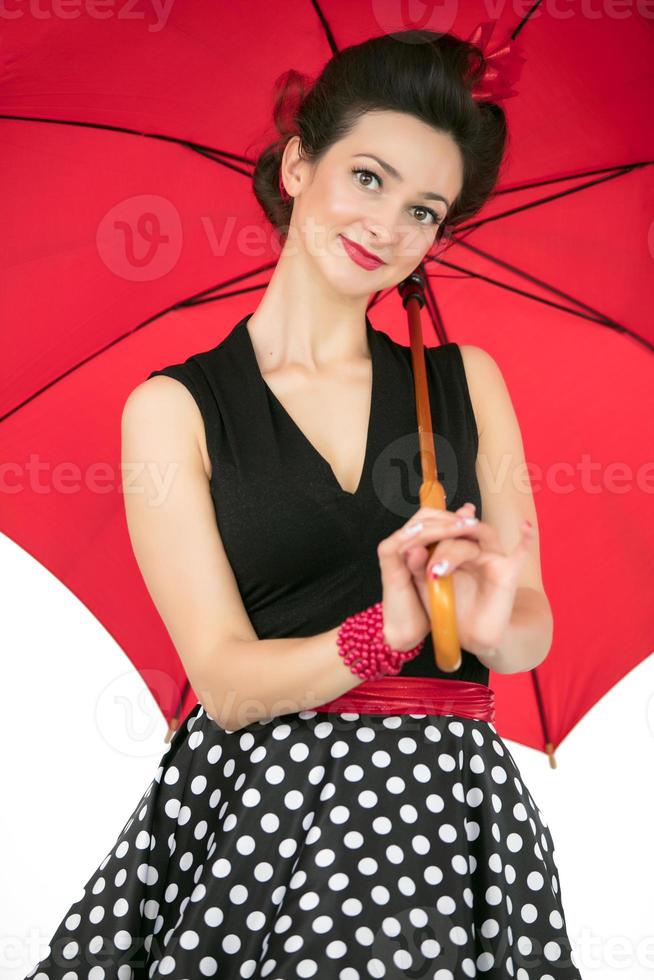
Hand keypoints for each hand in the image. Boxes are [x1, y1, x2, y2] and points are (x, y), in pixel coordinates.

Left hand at [397, 502, 536, 656]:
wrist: (466, 637)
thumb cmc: (448, 609)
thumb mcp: (426, 586)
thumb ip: (418, 567)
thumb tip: (409, 549)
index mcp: (454, 546)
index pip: (444, 527)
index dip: (428, 530)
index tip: (407, 542)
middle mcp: (475, 546)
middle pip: (459, 532)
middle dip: (438, 545)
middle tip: (422, 568)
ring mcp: (493, 556)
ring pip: (480, 536)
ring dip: (455, 550)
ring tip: (437, 569)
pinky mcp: (508, 571)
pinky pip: (522, 551)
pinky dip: (527, 537)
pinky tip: (526, 525)